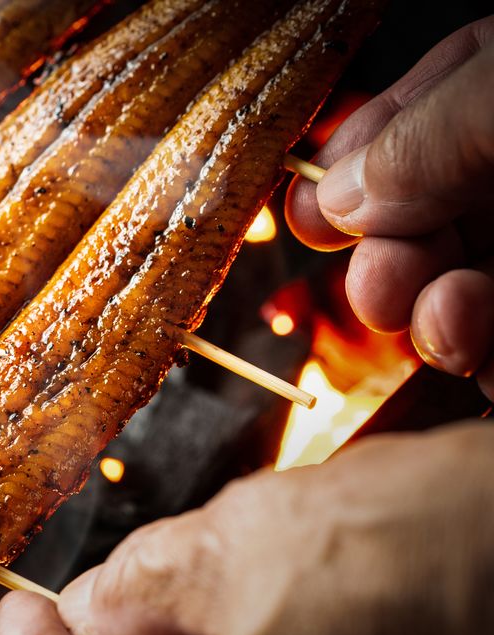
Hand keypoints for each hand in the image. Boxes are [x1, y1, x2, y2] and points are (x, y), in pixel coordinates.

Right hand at [285, 18, 493, 399]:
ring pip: (457, 288)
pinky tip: (473, 349)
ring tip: (433, 319)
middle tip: (377, 282)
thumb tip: (337, 196)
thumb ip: (430, 132)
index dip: (354, 168)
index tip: (314, 215)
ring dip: (424, 314)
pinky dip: (476, 358)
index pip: (410, 119)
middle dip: (384, 254)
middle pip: (424, 212)